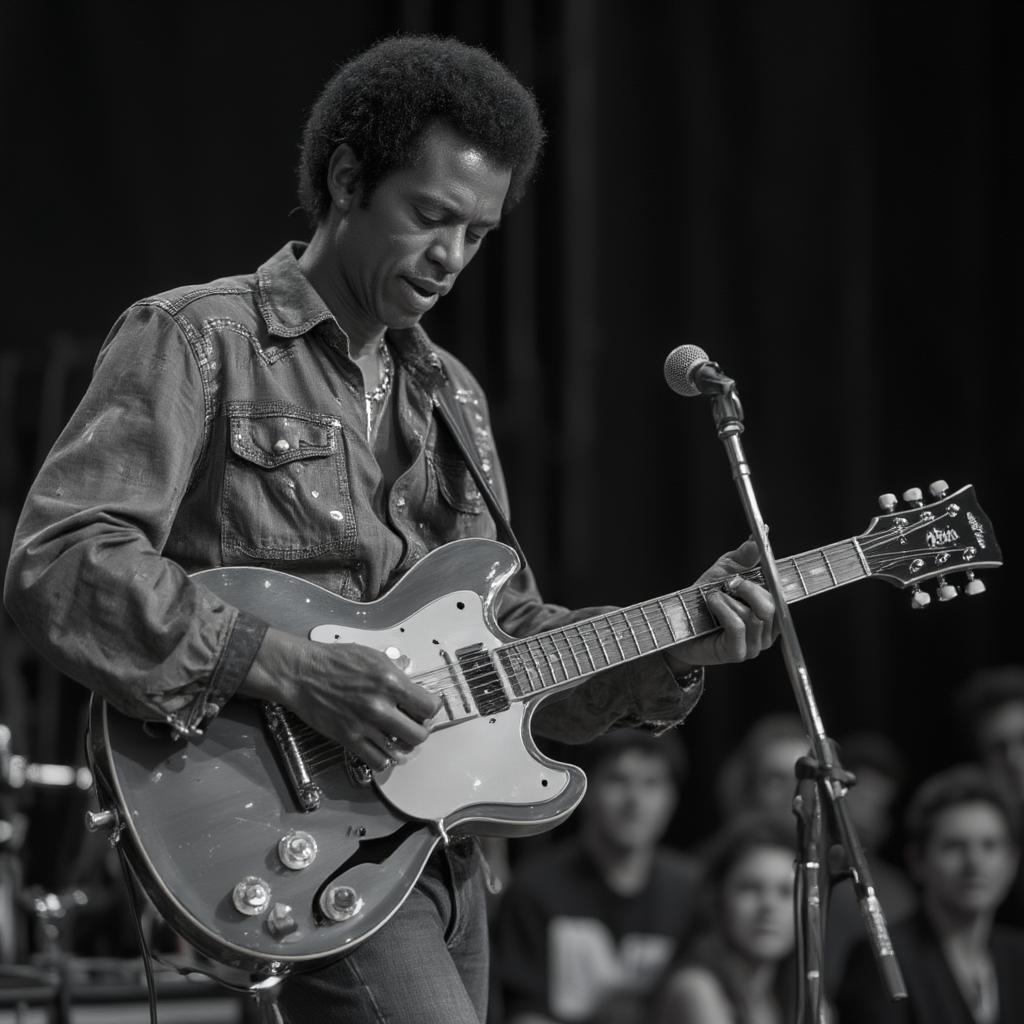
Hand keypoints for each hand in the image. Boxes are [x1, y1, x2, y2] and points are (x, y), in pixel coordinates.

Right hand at [242, 627, 441, 770]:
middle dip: (421, 730)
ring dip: (403, 745)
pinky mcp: (349, 739)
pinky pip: (378, 760)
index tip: (426, 708)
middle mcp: (381, 706)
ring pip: (400, 751)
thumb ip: (395, 668)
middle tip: (414, 723)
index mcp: (391, 682)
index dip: (431, 709)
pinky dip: (384, 757)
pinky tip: (381, 746)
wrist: (302, 674)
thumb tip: (409, 673)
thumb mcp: (372, 656)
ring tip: (398, 736)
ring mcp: (365, 726)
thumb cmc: (335, 661)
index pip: (429, 707)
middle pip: (419, 734)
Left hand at [665, 538, 777, 670]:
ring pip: (754, 617)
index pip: (783, 596)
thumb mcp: (724, 572)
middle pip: (772, 607)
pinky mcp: (737, 653)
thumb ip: (744, 556)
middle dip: (749, 589)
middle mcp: (767, 631)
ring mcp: (754, 646)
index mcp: (770, 612)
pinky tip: (712, 604)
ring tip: (712, 596)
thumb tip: (762, 533)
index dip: (777, 579)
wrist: (677, 625)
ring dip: (729, 600)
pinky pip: (739, 628)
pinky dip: (724, 610)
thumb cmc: (703, 599)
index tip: (766, 562)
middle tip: (730, 582)